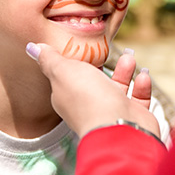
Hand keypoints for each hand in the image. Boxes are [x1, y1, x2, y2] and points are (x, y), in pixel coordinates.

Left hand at [26, 43, 160, 138]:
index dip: (75, 62)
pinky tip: (142, 75)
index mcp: (68, 97)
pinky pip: (137, 98)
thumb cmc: (88, 98)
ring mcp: (112, 111)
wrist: (119, 129)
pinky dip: (141, 85)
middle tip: (111, 49)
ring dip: (125, 71)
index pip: (69, 77)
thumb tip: (32, 47)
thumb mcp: (63, 71)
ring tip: (130, 59)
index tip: (84, 46)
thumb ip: (50, 59)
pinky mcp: (133, 115)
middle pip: (95, 81)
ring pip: (118, 87)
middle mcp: (90, 105)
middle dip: (104, 63)